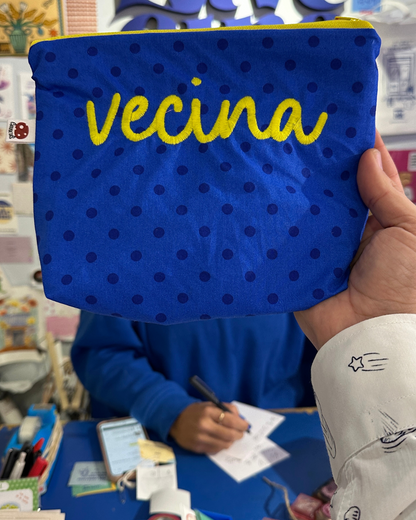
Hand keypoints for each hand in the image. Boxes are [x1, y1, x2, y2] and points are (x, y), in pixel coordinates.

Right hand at [169, 402, 249, 453]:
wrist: (175, 420)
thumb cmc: (196, 411)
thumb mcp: (209, 405)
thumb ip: (226, 409)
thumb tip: (240, 418)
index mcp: (208, 412)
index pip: (230, 420)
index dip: (241, 424)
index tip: (246, 425)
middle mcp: (204, 425)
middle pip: (229, 434)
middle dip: (239, 434)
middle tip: (241, 433)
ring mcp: (200, 438)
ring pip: (224, 444)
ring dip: (231, 441)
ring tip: (230, 436)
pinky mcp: (197, 448)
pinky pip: (216, 450)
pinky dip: (221, 446)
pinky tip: (220, 440)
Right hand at [295, 131, 415, 348]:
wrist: (372, 336)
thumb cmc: (404, 284)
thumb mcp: (410, 231)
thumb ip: (387, 194)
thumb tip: (368, 155)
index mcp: (377, 220)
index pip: (365, 177)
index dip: (356, 150)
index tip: (340, 120)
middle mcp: (346, 230)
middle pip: (330, 190)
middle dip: (319, 165)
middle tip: (301, 132)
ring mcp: (319, 246)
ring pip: (305, 210)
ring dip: (294, 189)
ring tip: (276, 154)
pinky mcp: (297, 264)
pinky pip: (285, 239)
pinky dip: (276, 222)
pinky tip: (261, 195)